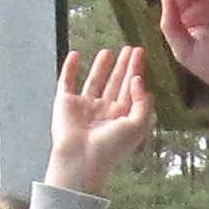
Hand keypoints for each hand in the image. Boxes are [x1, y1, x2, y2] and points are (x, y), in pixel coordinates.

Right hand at [43, 47, 154, 194]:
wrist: (82, 159)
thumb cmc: (111, 147)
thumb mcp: (138, 126)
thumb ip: (143, 102)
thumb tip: (138, 80)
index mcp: (121, 117)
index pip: (131, 90)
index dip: (136, 71)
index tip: (140, 54)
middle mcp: (104, 111)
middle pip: (115, 83)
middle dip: (123, 67)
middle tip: (130, 49)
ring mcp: (84, 107)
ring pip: (94, 81)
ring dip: (101, 67)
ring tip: (108, 51)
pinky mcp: (65, 103)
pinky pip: (67, 81)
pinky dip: (70, 68)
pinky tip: (75, 55)